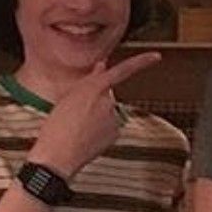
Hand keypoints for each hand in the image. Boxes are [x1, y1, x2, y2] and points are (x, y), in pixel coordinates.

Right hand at [28, 52, 161, 179]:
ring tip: (78, 127)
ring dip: (97, 117)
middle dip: (96, 102)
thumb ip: (89, 79)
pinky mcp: (116, 131)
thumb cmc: (56, 126)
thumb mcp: (68, 96)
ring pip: (108, 112)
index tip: (156, 56)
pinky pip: (109, 127)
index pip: (122, 70)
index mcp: (92, 87)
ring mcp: (114, 117)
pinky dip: (100, 130)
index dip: (141, 62)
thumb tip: (102, 66)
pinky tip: (86, 136)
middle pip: (107, 95)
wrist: (57, 155)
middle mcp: (107, 100)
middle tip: (76, 114)